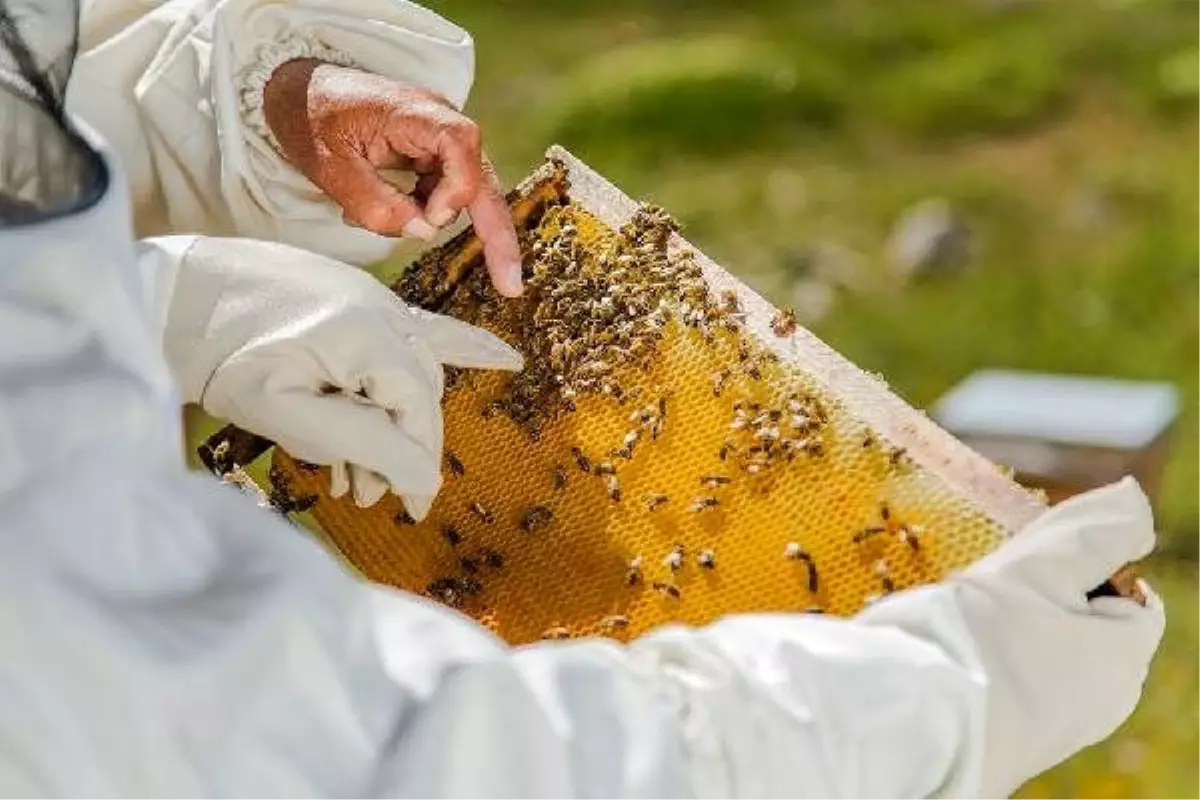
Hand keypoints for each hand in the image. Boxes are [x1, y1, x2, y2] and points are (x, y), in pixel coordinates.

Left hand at [163, 237, 522, 517]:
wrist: (178, 296)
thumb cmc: (221, 356)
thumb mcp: (285, 412)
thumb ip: (362, 442)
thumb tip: (425, 477)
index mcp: (370, 337)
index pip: (417, 414)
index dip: (415, 465)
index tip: (409, 509)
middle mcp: (387, 312)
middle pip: (418, 395)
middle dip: (399, 450)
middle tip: (366, 493)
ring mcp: (378, 300)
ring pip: (414, 372)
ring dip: (399, 420)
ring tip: (361, 468)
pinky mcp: (363, 298)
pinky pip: (427, 327)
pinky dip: (465, 347)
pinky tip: (505, 361)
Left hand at [262, 58, 522, 297]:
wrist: (298, 91)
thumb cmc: (311, 119)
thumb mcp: (333, 169)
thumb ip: (377, 205)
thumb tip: (423, 233)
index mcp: (415, 112)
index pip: (462, 145)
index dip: (455, 190)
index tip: (429, 219)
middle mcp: (439, 121)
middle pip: (483, 180)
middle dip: (496, 235)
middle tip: (510, 286)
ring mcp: (440, 138)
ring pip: (464, 192)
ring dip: (433, 218)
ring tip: (373, 217)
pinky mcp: (433, 153)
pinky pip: (444, 191)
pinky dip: (424, 212)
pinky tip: (390, 213)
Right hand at [859, 478, 1163, 797]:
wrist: (902, 719)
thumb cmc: (972, 638)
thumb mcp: (1035, 566)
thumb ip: (1092, 531)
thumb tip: (1133, 498)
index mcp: (1124, 659)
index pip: (1130, 595)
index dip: (1081, 568)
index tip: (1024, 563)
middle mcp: (1103, 704)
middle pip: (1089, 627)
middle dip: (1045, 599)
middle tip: (990, 590)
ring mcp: (1059, 730)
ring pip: (1049, 656)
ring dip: (1014, 630)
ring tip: (966, 624)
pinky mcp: (1014, 743)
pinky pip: (1018, 687)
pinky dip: (995, 665)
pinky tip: (958, 656)